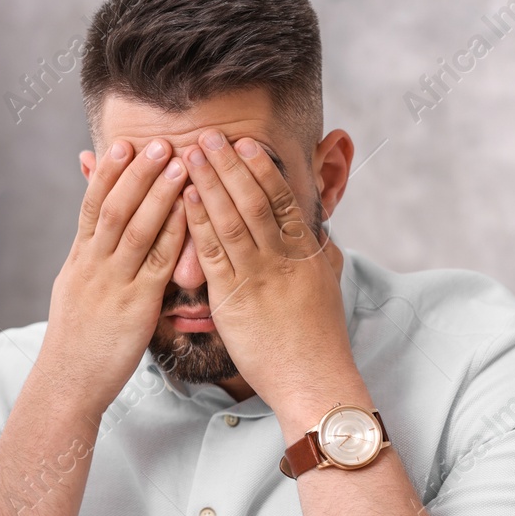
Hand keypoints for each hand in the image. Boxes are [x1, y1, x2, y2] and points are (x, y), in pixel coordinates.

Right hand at [40, 138, 187, 410]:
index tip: (125, 144)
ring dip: (159, 192)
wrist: (67, 384)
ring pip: (136, 228)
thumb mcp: (74, 293)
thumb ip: (88, 259)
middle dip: (137, 173)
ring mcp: (113, 285)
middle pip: (115, 208)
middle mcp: (93, 266)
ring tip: (178, 162)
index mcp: (79, 261)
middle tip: (159, 141)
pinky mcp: (135, 307)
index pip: (92, 206)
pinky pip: (157, 263)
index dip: (109, 173)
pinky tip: (190, 212)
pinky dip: (173, 232)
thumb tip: (93, 235)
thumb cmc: (77, 344)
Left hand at [180, 129, 364, 428]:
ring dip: (209, 182)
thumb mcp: (329, 290)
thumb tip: (324, 240)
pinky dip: (199, 221)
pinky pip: (214, 252)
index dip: (263, 169)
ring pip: (232, 218)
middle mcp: (285, 259)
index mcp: (308, 254)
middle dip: (229, 165)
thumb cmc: (320, 342)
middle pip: (255, 200)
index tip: (246, 144)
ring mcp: (260, 276)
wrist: (313, 380)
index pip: (284, 200)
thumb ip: (323, 259)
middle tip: (208, 135)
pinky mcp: (236, 299)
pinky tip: (186, 199)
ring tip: (190, 153)